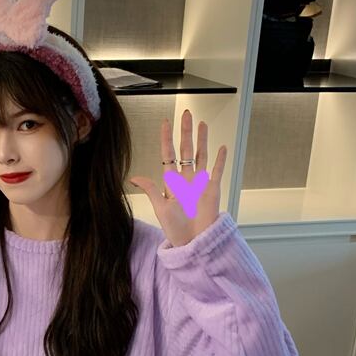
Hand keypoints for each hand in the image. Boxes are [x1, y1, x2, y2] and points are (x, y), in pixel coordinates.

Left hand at [129, 110, 227, 247]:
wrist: (193, 241)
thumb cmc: (175, 228)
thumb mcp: (160, 208)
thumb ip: (150, 190)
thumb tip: (134, 177)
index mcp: (172, 183)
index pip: (169, 155)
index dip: (167, 139)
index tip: (166, 123)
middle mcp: (186, 179)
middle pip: (186, 150)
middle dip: (186, 132)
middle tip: (186, 114)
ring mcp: (201, 183)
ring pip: (201, 155)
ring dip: (202, 140)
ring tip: (202, 124)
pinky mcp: (213, 189)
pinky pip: (218, 171)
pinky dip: (220, 159)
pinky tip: (221, 147)